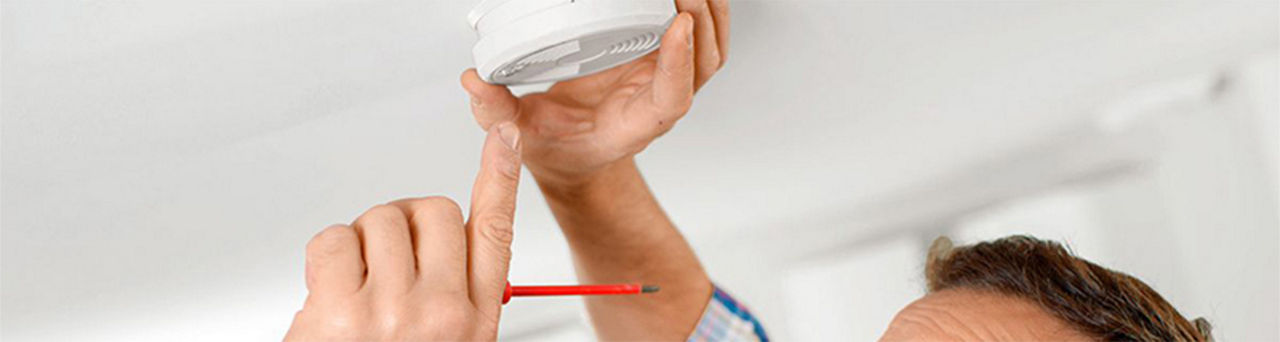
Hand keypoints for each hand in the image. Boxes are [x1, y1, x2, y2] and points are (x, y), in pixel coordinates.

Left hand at [285, 122, 522, 341]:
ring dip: (358, 245)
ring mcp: (391, 311)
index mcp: (473, 320)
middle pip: (430, 210)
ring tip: (353, 292)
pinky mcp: (338, 311)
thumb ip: (452, 298)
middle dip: (401, 223)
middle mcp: (441, 312)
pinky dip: (323, 259)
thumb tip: (441, 246)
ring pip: (377, 220)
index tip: (504, 137)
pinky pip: (332, 240)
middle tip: (382, 263)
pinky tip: (328, 297)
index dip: (500, 177)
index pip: (494, 232)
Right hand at [461, 0, 729, 186]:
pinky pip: (697, 36)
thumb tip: (474, 81)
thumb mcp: (521, 136)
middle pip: (703, 63)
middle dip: (702, 21)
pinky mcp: (663, 62)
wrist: (574, 157)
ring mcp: (666, 81)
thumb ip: (497, 112)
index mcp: (634, 125)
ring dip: (710, 11)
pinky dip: (703, 10)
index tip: (677, 25)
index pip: (672, 97)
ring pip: (708, 48)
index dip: (679, 61)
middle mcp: (658, 103)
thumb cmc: (558, 148)